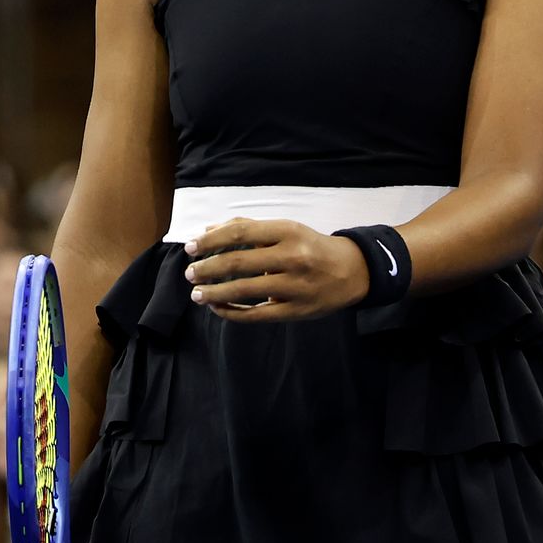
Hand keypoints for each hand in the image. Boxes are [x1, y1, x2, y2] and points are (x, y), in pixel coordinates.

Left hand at [183, 218, 369, 321]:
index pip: (239, 233)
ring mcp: (294, 285)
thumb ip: (247, 228)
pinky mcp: (296, 310)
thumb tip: (207, 231)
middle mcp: (292, 256)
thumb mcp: (285, 229)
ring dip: (214, 293)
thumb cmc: (311, 246)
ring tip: (197, 294)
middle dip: (207, 269)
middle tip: (190, 273)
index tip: (190, 248)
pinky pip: (257, 314)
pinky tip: (218, 308)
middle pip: (238, 262)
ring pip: (244, 290)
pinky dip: (233, 312)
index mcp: (287, 231)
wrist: (353, 271)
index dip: (210, 241)